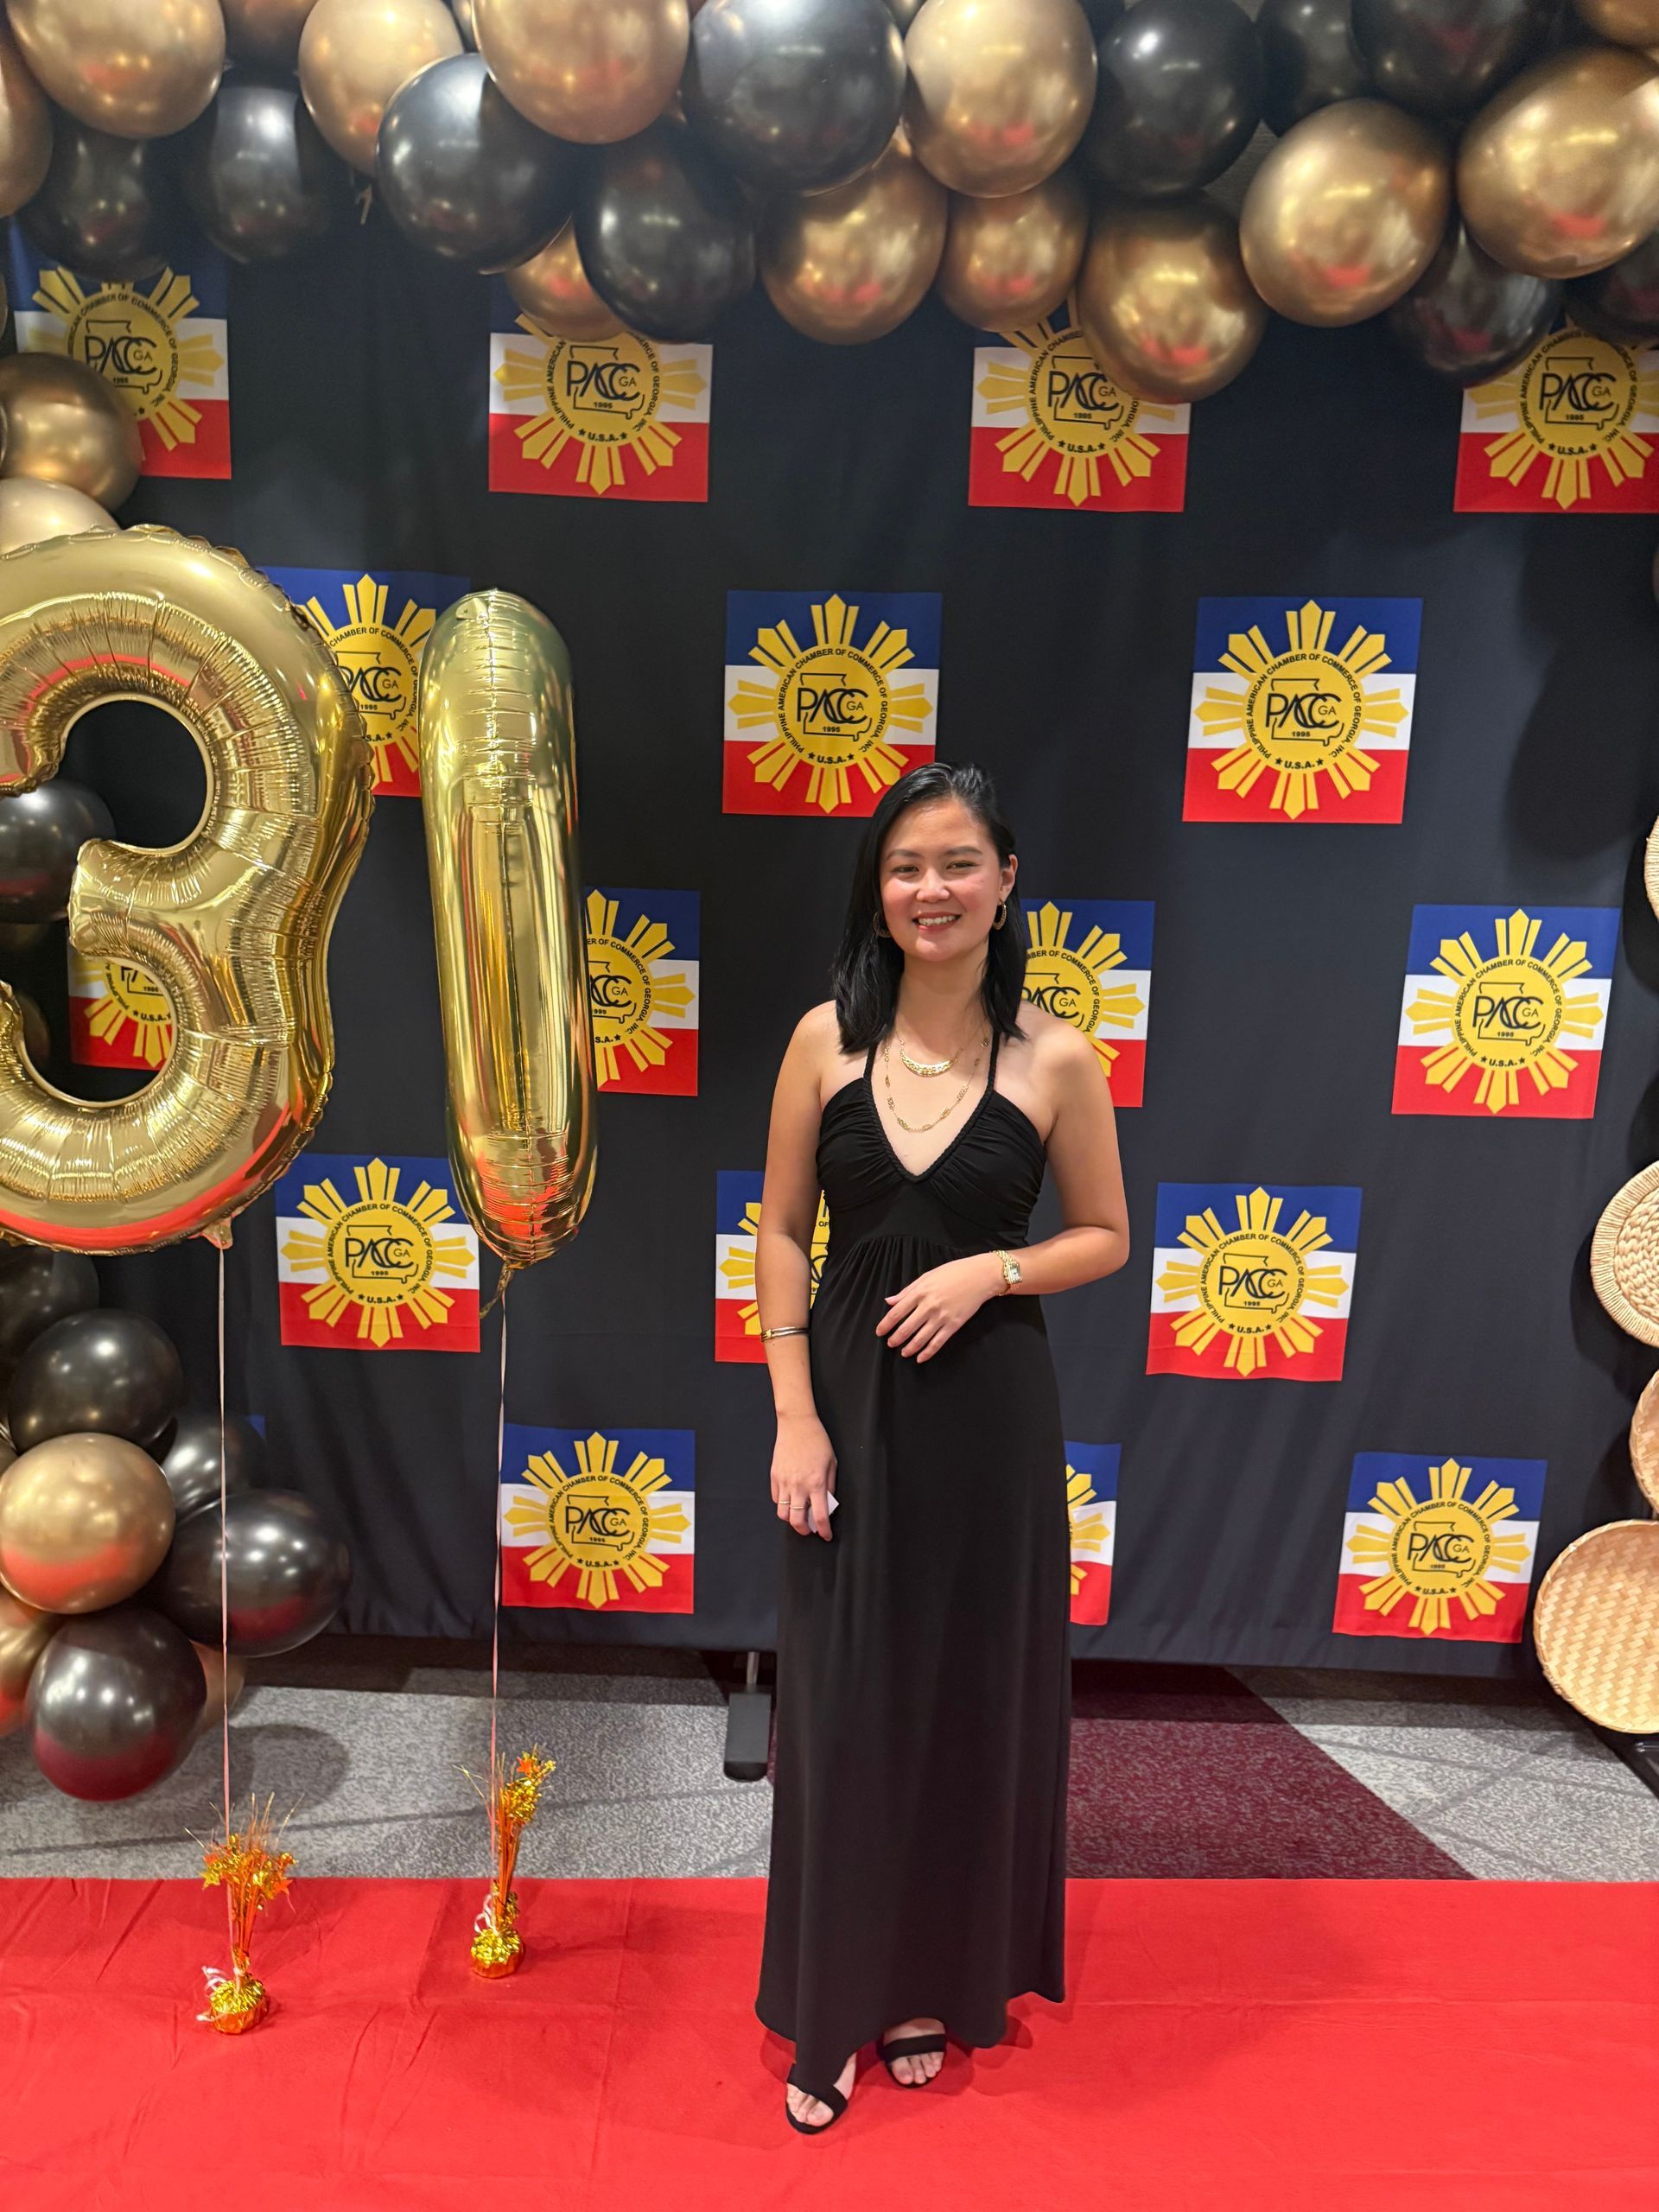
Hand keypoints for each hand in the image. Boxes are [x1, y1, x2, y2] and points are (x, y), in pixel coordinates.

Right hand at [771, 1412, 835, 1539]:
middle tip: (809, 1528)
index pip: (820, 1516)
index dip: (824, 1530)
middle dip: (804, 1530)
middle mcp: (799, 1485)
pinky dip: (783, 1504)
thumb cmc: (817, 1441)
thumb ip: (830, 1486)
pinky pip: (776, 1499)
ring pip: (783, 1513)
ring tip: (799, 1515)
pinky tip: (791, 1500)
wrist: (797, 1425)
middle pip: (797, 1521)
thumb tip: (827, 1503)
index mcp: (816, 1483)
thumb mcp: (832, 1463)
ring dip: (791, 1519)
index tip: (826, 1535)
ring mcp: (784, 1482)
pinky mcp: (774, 1477)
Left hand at [876, 1253, 1002, 1362]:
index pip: (897, 1312)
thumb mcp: (927, 1276)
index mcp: (920, 1292)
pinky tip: (921, 1358)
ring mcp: (941, 1317)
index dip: (886, 1324)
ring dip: (909, 1348)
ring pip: (921, 1338)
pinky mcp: (953, 1325)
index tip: (879, 1332)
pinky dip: (928, 1352)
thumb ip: (907, 1291)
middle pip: (907, 1328)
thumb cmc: (953, 1273)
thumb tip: (889, 1301)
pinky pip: (938, 1342)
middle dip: (896, 1339)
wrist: (979, 1276)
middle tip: (890, 1344)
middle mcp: (929, 1306)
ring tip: (903, 1353)